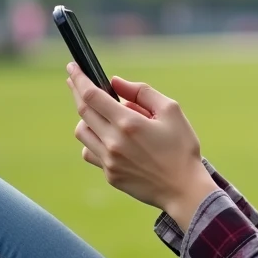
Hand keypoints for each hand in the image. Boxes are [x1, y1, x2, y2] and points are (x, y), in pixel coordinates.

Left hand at [66, 64, 217, 226]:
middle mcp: (114, 142)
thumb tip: (115, 82)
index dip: (79, 79)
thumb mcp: (171, 111)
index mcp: (128, 123)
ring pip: (82, 133)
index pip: (92, 96)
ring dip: (86, 118)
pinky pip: (90, 152)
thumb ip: (142, 92)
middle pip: (83, 112)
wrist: (184, 189)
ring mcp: (109, 161)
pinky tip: (108, 137)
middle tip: (74, 81)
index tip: (72, 68)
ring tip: (101, 113)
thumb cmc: (182, 147)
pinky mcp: (110, 175)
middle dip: (76, 92)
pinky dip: (94, 140)